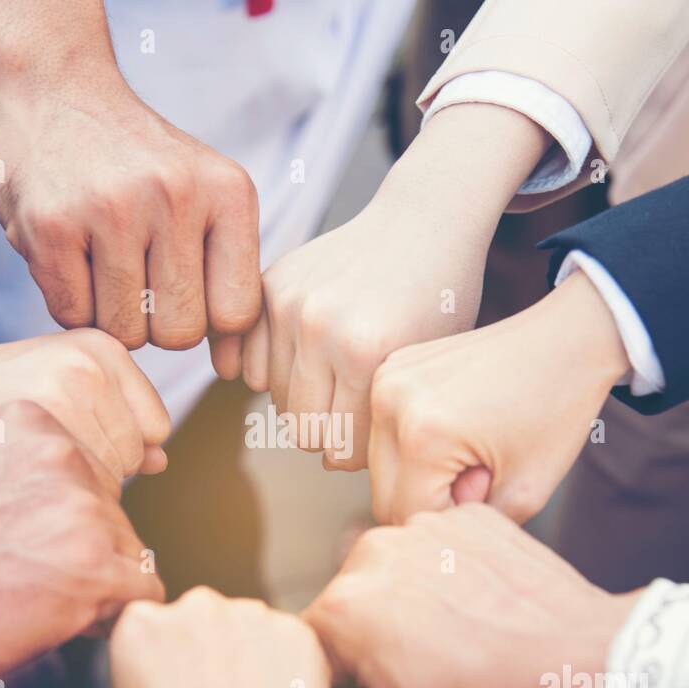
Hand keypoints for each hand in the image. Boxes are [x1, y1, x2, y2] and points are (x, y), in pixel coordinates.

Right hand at [0, 0, 260, 347]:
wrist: (57, 88)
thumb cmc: (139, 164)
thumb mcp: (205, 198)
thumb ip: (228, 278)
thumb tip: (236, 369)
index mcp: (228, 191)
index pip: (236, 313)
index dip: (207, 320)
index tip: (184, 292)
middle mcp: (176, 196)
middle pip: (179, 334)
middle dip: (157, 323)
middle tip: (137, 278)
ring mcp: (111, 210)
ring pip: (125, 332)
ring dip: (111, 314)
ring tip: (103, 263)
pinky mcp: (51, 226)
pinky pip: (73, 317)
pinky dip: (70, 302)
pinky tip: (70, 256)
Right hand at [0, 328, 170, 480]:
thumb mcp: (59, 389)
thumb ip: (115, 419)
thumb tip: (162, 460)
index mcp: (105, 348)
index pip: (156, 428)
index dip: (117, 449)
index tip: (67, 439)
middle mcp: (92, 363)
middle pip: (136, 454)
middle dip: (98, 469)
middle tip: (40, 451)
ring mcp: (69, 389)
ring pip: (113, 475)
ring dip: (77, 485)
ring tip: (28, 459)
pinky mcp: (44, 420)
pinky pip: (84, 485)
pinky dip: (59, 494)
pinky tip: (21, 474)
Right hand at [105, 588, 334, 687]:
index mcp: (140, 628)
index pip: (151, 626)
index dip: (165, 663)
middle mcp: (194, 607)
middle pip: (201, 620)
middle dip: (207, 653)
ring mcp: (251, 616)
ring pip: (248, 628)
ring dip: (249, 657)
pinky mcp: (298, 633)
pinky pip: (290, 643)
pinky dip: (289, 669)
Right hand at [232, 104, 551, 468]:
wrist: (424, 220)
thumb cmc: (438, 299)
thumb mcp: (427, 367)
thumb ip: (384, 420)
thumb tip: (328, 465)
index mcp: (368, 353)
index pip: (342, 447)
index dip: (359, 452)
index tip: (374, 438)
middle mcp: (321, 328)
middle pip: (302, 429)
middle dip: (328, 434)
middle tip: (350, 417)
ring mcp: (290, 304)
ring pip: (274, 399)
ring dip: (303, 402)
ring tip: (335, 386)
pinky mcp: (270, 286)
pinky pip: (249, 363)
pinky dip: (273, 374)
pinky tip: (304, 365)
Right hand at [302, 504, 639, 687]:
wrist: (586, 667)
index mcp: (344, 608)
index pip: (311, 646)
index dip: (338, 680)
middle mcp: (374, 552)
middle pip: (349, 601)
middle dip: (372, 636)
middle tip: (423, 673)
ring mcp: (426, 528)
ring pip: (394, 570)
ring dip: (411, 601)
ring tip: (460, 642)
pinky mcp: (470, 518)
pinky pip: (439, 549)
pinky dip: (452, 575)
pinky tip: (483, 612)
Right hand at [367, 270, 628, 523]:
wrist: (565, 338)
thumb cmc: (555, 411)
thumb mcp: (527, 491)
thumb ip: (472, 527)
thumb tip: (427, 533)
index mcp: (423, 436)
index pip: (410, 516)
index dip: (453, 519)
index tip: (492, 489)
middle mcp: (391, 404)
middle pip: (384, 495)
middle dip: (431, 498)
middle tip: (481, 472)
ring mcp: (385, 380)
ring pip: (380, 466)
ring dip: (418, 473)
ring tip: (467, 450)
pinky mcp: (388, 368)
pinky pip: (385, 431)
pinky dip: (413, 442)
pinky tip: (454, 425)